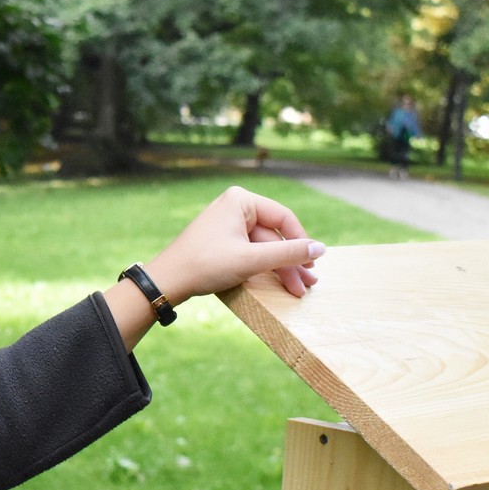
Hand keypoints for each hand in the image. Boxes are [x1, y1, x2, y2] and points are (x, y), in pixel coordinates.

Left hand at [146, 185, 322, 302]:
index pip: (283, 218)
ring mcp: (227, 224)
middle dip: (291, 262)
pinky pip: (250, 251)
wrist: (167, 281)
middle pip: (274, 235)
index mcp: (241, 200)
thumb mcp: (251, 260)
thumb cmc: (205, 265)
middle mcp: (235, 206)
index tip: (312, 265)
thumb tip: (321, 248)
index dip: (301, 243)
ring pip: (263, 247)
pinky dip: (263, 267)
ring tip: (297, 289)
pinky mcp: (222, 241)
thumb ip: (288, 254)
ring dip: (279, 268)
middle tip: (308, 284)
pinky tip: (277, 282)